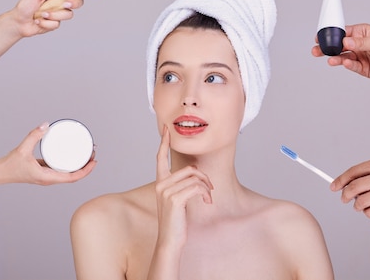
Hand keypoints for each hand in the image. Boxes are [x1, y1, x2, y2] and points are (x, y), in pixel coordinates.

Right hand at [0, 123, 96, 184]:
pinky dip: (69, 163)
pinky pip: (61, 169)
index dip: (85, 171)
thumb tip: (46, 124)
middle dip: (86, 167)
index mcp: (47, 178)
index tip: (94, 162)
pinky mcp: (44, 172)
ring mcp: (47, 176)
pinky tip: (72, 154)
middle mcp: (49, 179)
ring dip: (79, 166)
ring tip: (87, 153)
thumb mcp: (22, 149)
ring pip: (68, 173)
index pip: (72, 178)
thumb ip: (34, 136)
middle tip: (93, 153)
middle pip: (73, 176)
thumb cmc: (9, 165)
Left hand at [11, 0, 98, 36]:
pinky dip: (46, 23)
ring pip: (68, 15)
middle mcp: (60, 3)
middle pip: (77, 3)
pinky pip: (57, 24)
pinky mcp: (55, 24)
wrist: (18, 22)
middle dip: (73, 3)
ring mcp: (59, 14)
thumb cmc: (26, 5)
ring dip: (54, 15)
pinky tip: (38, 21)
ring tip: (41, 15)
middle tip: (64, 3)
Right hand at [154, 126, 213, 247]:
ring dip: (207, 187)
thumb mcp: (177, 199)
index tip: (166, 129)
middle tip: (210, 190)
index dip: (163, 142)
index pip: (160, 157)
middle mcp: (161, 184)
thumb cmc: (176, 220)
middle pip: (189, 169)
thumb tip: (195, 172)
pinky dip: (206, 193)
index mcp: (160, 182)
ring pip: (195, 177)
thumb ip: (181, 184)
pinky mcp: (174, 198)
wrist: (170, 240)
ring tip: (208, 198)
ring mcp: (166, 191)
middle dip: (204, 178)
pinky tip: (207, 202)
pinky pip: (197, 187)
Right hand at [311, 24, 369, 80]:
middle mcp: (359, 45)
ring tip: (330, 60)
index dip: (331, 35)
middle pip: (339, 46)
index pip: (342, 33)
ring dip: (335, 58)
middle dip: (327, 48)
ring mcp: (360, 57)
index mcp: (361, 33)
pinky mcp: (364, 69)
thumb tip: (345, 42)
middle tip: (316, 50)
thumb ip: (361, 43)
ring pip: (343, 57)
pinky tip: (345, 63)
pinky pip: (353, 66)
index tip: (321, 37)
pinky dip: (348, 65)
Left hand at [330, 157, 369, 218]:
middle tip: (345, 198)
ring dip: (357, 205)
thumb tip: (349, 182)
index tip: (333, 186)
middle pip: (353, 188)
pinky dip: (369, 212)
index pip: (353, 172)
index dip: (340, 180)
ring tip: (362, 204)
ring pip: (360, 202)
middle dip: (345, 195)